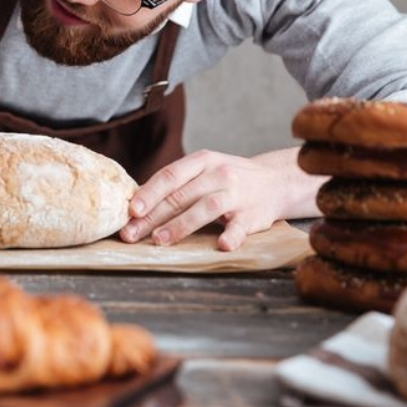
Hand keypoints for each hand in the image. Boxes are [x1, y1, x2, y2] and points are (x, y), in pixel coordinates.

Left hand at [119, 148, 322, 250]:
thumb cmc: (228, 179)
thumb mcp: (204, 171)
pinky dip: (231, 235)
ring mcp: (237, 194)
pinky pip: (240, 226)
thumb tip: (137, 206)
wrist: (276, 181)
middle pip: (181, 195)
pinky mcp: (253, 215)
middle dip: (153, 216)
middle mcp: (218, 174)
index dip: (149, 193)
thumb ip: (177, 184)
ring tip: (160, 240)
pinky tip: (221, 245)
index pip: (169, 176)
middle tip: (132, 234)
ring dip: (181, 225)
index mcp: (202, 161)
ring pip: (205, 209)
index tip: (131, 210)